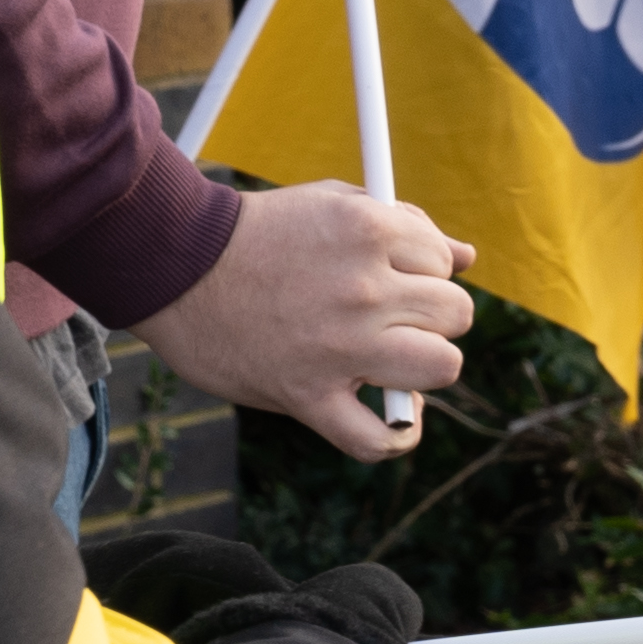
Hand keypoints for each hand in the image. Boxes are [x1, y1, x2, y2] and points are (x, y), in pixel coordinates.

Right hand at [136, 182, 470, 462]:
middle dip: (432, 317)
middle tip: (394, 319)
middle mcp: (363, 287)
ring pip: (441, 368)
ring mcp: (340, 346)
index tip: (396, 279)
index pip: (446, 263)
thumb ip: (406, 227)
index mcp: (369, 231)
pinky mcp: (309, 397)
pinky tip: (392, 416)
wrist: (175, 265)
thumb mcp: (335, 204)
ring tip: (391, 360)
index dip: (425, 273)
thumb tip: (467, 255)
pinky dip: (395, 435)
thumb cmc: (257, 234)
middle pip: (456, 315)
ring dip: (423, 368)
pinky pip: (380, 438)